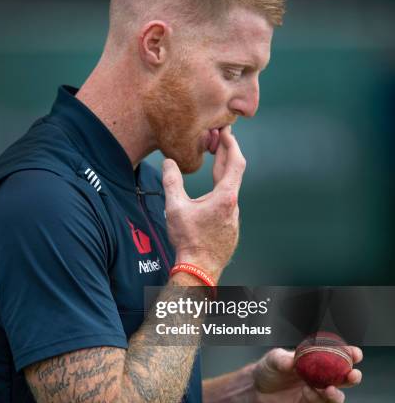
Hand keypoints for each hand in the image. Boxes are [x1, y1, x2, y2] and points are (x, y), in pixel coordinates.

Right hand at [162, 127, 245, 281]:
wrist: (199, 269)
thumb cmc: (188, 240)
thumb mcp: (175, 208)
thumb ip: (171, 182)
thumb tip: (168, 162)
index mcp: (224, 196)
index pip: (235, 162)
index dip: (231, 144)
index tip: (226, 132)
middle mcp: (233, 206)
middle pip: (234, 173)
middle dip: (226, 153)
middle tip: (220, 138)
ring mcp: (234, 218)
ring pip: (230, 190)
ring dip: (223, 173)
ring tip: (214, 161)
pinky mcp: (231, 228)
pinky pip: (227, 204)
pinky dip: (221, 190)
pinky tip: (211, 194)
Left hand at [249, 346, 362, 402]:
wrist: (257, 391)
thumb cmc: (268, 369)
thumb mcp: (273, 360)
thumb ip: (282, 359)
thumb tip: (292, 361)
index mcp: (317, 359)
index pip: (337, 356)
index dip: (349, 354)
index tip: (355, 354)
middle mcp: (321, 376)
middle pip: (344, 377)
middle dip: (352, 376)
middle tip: (353, 374)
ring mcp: (317, 392)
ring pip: (337, 394)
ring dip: (338, 392)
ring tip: (329, 388)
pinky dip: (319, 398)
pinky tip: (309, 391)